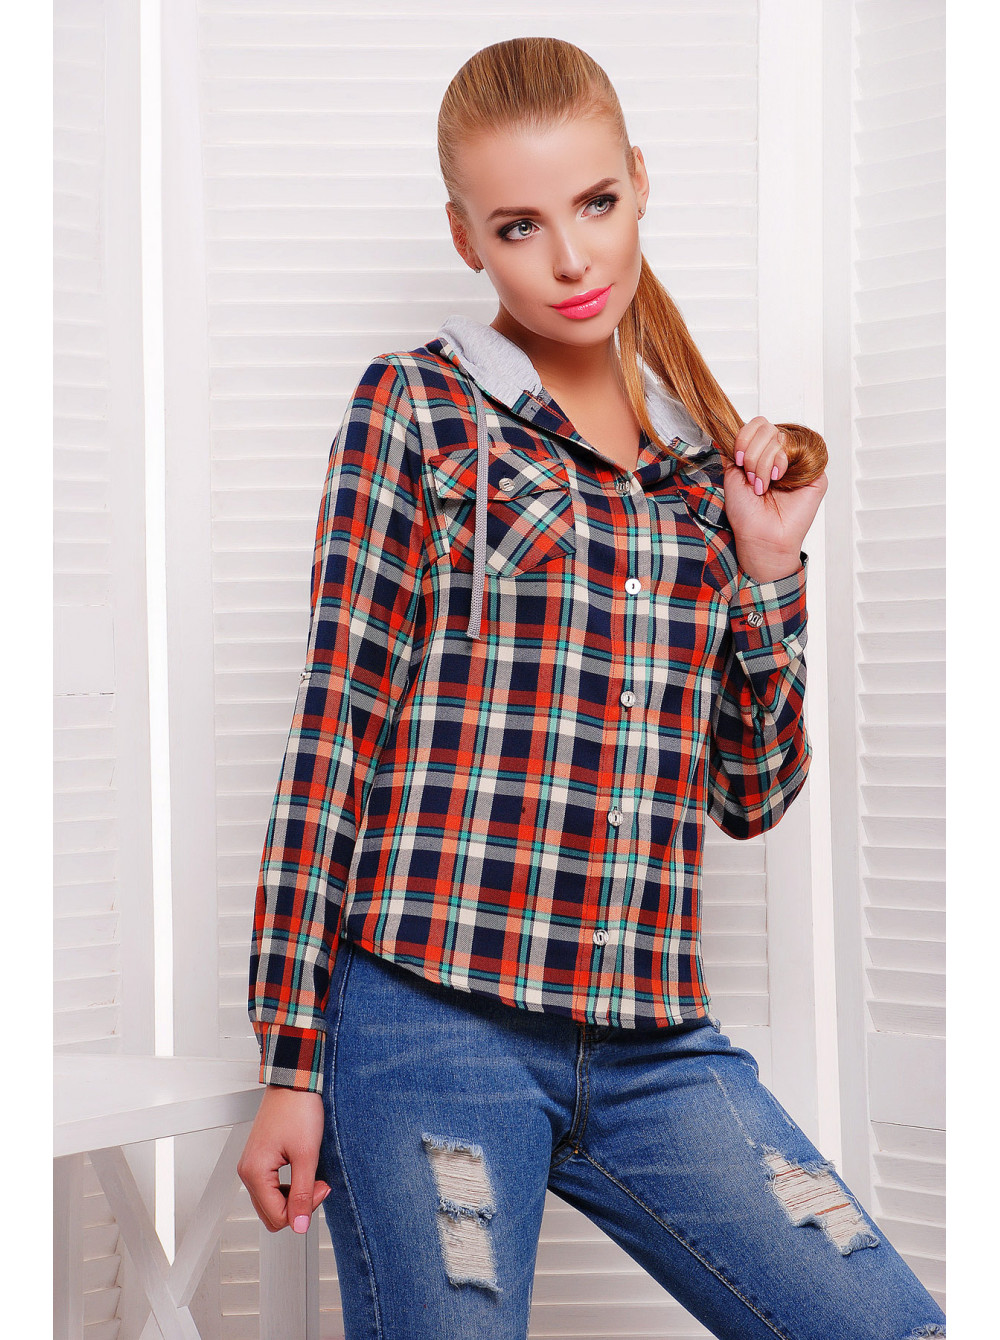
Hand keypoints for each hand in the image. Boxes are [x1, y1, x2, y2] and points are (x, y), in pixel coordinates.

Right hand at [237, 1085, 330, 1232]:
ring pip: (271, 1202)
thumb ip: (303, 1194)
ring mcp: (251, 1166)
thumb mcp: (306, 1155)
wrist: (294, 1082)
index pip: (277, 1217)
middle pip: (271, 1214)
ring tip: (311, 1176)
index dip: (304, 1209)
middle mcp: (247, 1172)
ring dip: (293, 1196)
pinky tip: (301, 1171)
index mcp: (254, 1173)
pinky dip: (288, 1187)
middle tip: (318, 1184)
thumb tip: (300, 1225)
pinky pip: (270, 1188)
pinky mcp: (259, 1160)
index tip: (321, 1188)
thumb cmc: (298, 1109)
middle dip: (298, 1206)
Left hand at [724, 417, 827, 580]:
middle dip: (753, 454)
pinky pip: (802, 447)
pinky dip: (782, 461)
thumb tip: (732, 430)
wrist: (760, 536)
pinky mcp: (815, 470)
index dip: (745, 438)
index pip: (757, 425)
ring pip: (781, 436)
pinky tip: (779, 479)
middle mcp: (782, 454)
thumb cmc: (747, 513)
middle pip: (767, 428)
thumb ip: (735, 450)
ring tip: (765, 484)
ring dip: (764, 462)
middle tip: (754, 479)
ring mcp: (799, 461)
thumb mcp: (732, 475)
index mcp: (763, 453)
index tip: (739, 460)